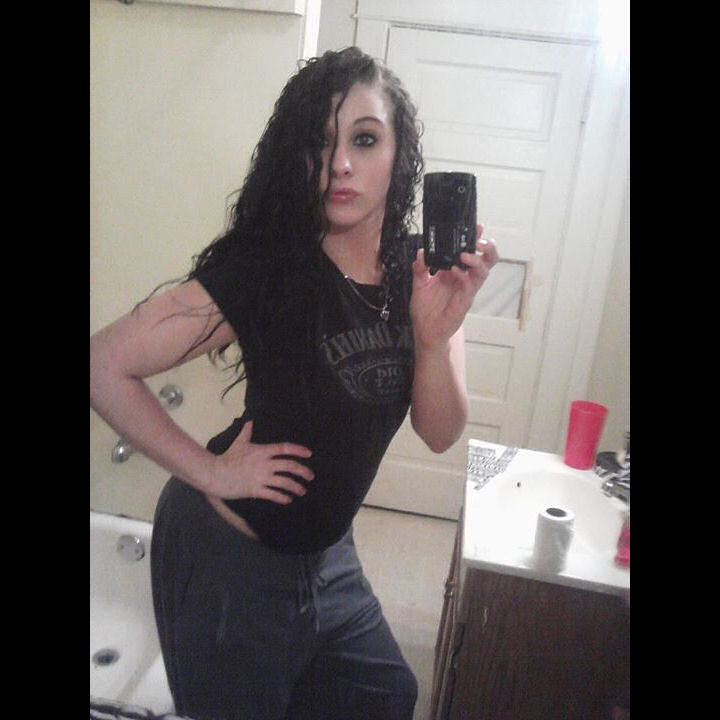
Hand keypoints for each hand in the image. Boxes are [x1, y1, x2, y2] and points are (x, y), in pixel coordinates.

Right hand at [208, 421, 313, 503]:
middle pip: (290, 466)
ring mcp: (261, 477)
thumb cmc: (227, 458)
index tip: (309, 454)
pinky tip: (288, 500)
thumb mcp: (239, 443)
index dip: (299, 450)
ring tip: (302, 491)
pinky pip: (274, 495)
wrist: (215, 474)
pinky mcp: (256, 490)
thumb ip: (246, 433)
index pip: (285, 448)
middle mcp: (265, 464)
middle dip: (303, 471)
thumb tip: (249, 421)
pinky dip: (283, 498)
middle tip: (311, 476)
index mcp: (263, 451)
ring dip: (296, 487)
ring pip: (285, 482)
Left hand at [411, 225, 497, 350]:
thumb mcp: (418, 284)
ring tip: (465, 254)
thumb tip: (421, 253)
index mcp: (455, 272)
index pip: (470, 252)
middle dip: (488, 248)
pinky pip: (470, 286)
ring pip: (483, 272)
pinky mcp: (464, 301)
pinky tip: (455, 271)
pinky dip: (464, 276)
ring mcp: (466, 290)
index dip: (475, 240)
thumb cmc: (425, 309)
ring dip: (477, 261)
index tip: (476, 227)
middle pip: (486, 260)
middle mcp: (464, 279)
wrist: (425, 331)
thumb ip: (420, 268)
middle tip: (480, 240)